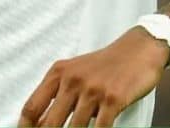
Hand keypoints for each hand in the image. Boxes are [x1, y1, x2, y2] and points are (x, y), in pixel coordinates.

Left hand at [19, 27, 169, 127]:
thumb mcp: (74, 71)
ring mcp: (92, 90)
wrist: (137, 50)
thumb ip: (58, 93)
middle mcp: (71, 81)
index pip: (32, 107)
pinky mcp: (112, 98)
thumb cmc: (105, 65)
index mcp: (57, 73)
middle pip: (49, 123)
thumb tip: (40, 122)